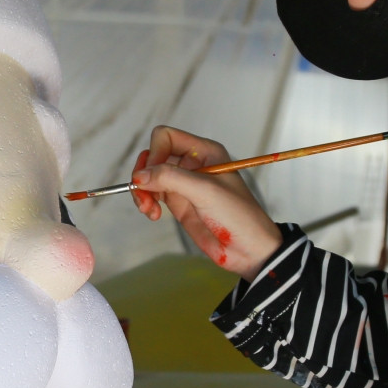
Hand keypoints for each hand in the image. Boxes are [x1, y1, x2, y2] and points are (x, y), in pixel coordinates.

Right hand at [129, 126, 282, 277]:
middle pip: (154, 156)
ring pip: (149, 176)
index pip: (166, 137)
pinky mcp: (178, 203)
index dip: (154, 153)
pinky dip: (147, 202)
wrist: (249, 250)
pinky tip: (153, 214)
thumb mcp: (205, 191)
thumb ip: (171, 178)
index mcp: (204, 151)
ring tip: (148, 210)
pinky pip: (153, 194)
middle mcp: (192, 164)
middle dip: (144, 174)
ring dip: (142, 191)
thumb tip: (139, 176)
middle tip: (143, 195)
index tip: (152, 176)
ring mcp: (184, 184)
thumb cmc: (238, 216)